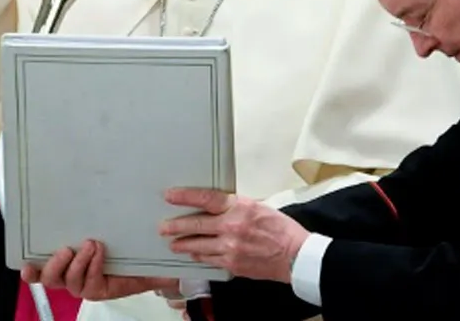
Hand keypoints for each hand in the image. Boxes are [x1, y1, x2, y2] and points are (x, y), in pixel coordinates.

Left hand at [19, 240, 176, 300]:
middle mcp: (84, 281)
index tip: (98, 248)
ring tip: (71, 245)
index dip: (91, 271)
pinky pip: (41, 272)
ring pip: (56, 278)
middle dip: (77, 265)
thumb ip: (161, 274)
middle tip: (88, 243)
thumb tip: (175, 273)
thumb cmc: (138, 262)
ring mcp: (68, 273)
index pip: (93, 286)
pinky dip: (33, 270)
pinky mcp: (57, 263)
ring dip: (61, 261)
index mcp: (103, 285)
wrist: (125, 255)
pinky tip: (26, 264)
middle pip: (70, 283)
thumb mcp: (150, 269)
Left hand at [160, 187, 309, 283]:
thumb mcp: (256, 207)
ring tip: (173, 243)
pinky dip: (200, 256)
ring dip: (183, 244)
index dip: (185, 196)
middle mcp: (231, 226)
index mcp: (239, 207)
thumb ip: (234, 206)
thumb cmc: (279, 229)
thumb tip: (214, 205)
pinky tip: (194, 254)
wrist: (295, 255)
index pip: (205, 198)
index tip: (170, 195)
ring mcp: (230, 247)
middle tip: (163, 227)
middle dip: (176, 226)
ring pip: (198, 245)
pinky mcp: (232, 264)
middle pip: (196, 224)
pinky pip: (209, 260)